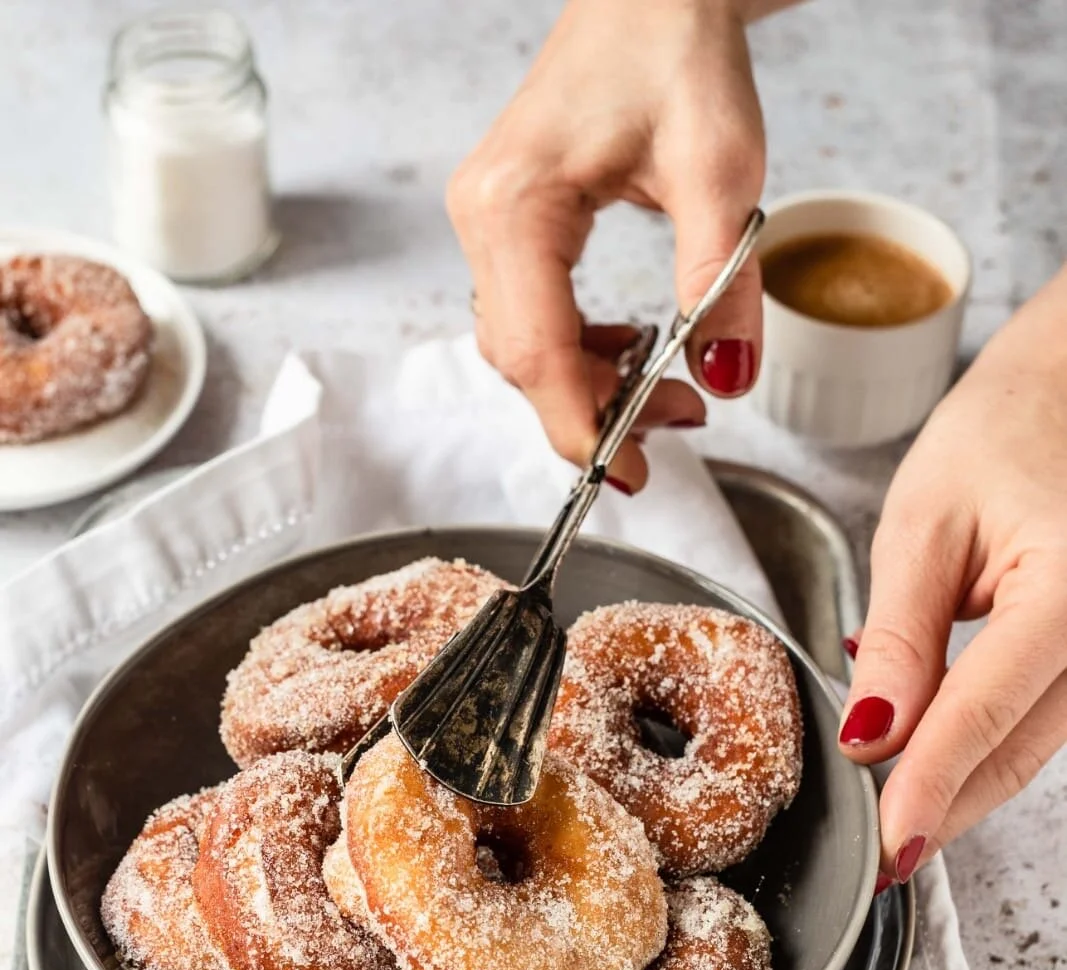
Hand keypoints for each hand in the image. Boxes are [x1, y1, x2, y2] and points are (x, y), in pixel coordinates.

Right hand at [448, 0, 772, 491]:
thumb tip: (726, 378)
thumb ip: (722, 283)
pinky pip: (528, 316)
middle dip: (593, 412)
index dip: (582, 427)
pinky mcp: (505, 224)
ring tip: (665, 389)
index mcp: (516, 204)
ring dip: (588, 386)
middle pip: (521, 362)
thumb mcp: (722, 171)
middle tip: (677, 425)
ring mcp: (485, 221)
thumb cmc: (676, 50)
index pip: (536, 353)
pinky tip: (629, 350)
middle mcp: (481, 217)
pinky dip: (577, 352)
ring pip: (520, 347)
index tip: (629, 475)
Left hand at [839, 267, 1066, 885]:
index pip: (985, 714)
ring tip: (896, 814)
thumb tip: (872, 737)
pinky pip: (1046, 718)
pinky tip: (937, 762)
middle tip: (877, 854)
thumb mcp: (926, 522)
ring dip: (964, 786)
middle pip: (1018, 751)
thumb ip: (900, 639)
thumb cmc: (1010, 425)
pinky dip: (990, 747)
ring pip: (1035, 747)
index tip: (888, 848)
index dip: (929, 789)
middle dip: (942, 806)